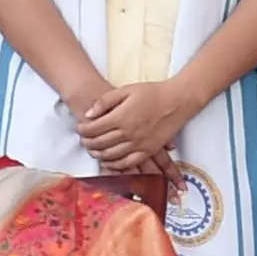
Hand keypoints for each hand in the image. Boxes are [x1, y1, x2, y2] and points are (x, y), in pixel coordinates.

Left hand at [71, 77, 200, 175]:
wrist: (177, 101)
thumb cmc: (152, 92)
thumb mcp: (126, 90)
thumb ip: (105, 101)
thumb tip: (88, 114)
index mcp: (121, 117)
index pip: (94, 128)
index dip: (83, 130)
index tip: (79, 128)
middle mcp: (129, 133)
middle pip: (100, 143)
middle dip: (88, 143)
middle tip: (83, 140)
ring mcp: (139, 144)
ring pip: (112, 155)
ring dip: (98, 154)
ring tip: (93, 150)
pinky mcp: (148, 150)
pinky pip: (128, 163)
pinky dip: (115, 165)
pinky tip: (109, 162)